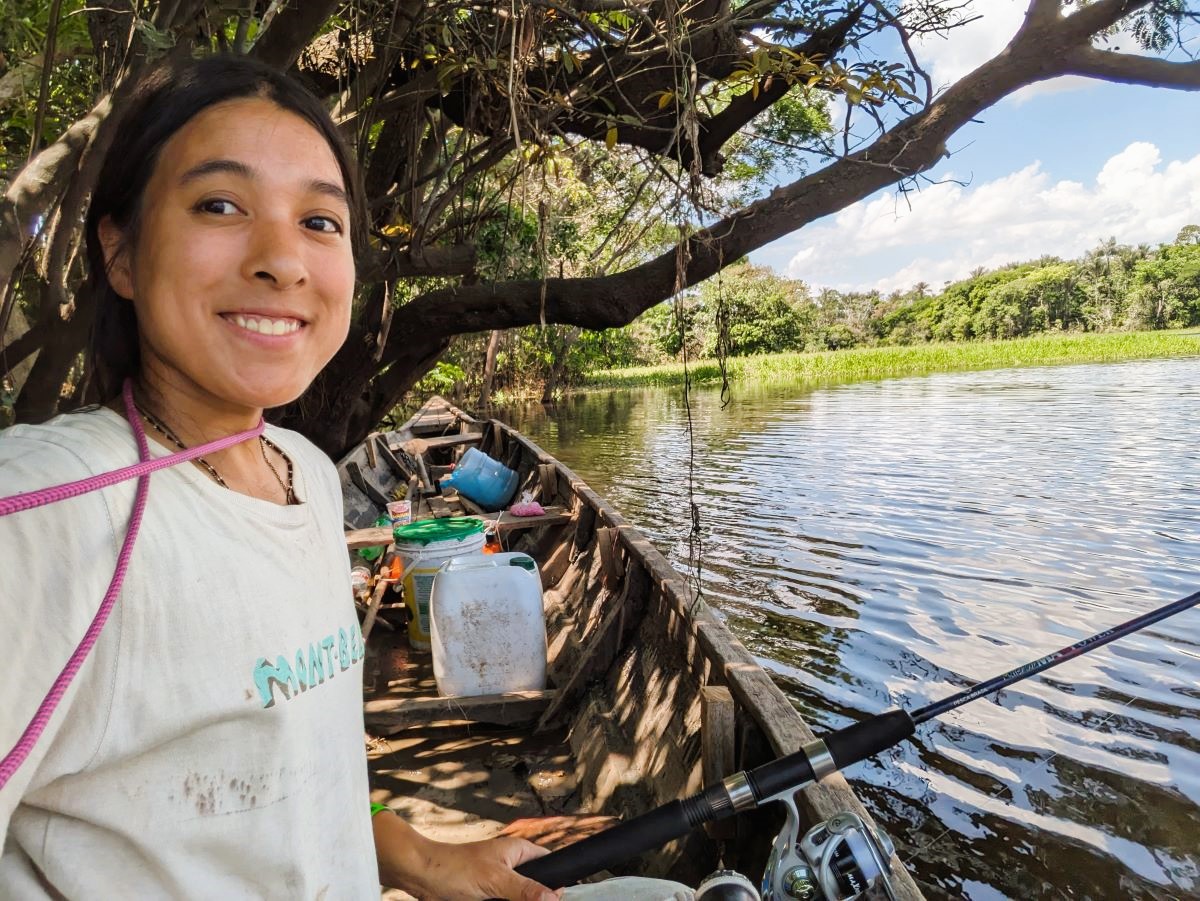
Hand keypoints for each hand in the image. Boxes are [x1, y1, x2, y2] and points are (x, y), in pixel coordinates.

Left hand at [374, 810, 562, 900]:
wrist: (422, 877)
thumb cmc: (454, 867)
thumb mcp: (494, 879)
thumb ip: (525, 889)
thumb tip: (554, 897)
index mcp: (519, 852)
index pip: (550, 865)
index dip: (554, 883)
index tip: (553, 899)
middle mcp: (512, 867)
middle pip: (536, 889)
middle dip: (532, 899)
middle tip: (512, 900)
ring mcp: (500, 883)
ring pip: (520, 899)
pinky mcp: (488, 896)